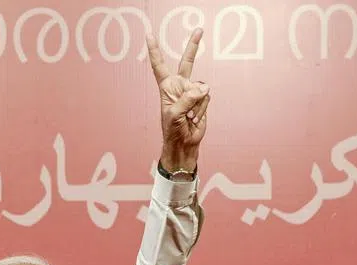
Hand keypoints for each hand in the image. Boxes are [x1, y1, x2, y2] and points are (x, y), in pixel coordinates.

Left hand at [146, 28, 209, 172]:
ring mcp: (192, 92)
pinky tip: (195, 118)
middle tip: (199, 29)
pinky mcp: (202, 99)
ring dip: (196, 105)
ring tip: (188, 117)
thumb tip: (204, 88)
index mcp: (166, 87)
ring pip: (201, 88)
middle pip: (187, 62)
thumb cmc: (172, 130)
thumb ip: (188, 98)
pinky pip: (207, 97)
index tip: (149, 34)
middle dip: (193, 46)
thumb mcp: (174, 114)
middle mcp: (179, 86)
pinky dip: (202, 109)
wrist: (184, 143)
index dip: (155, 50)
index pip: (159, 65)